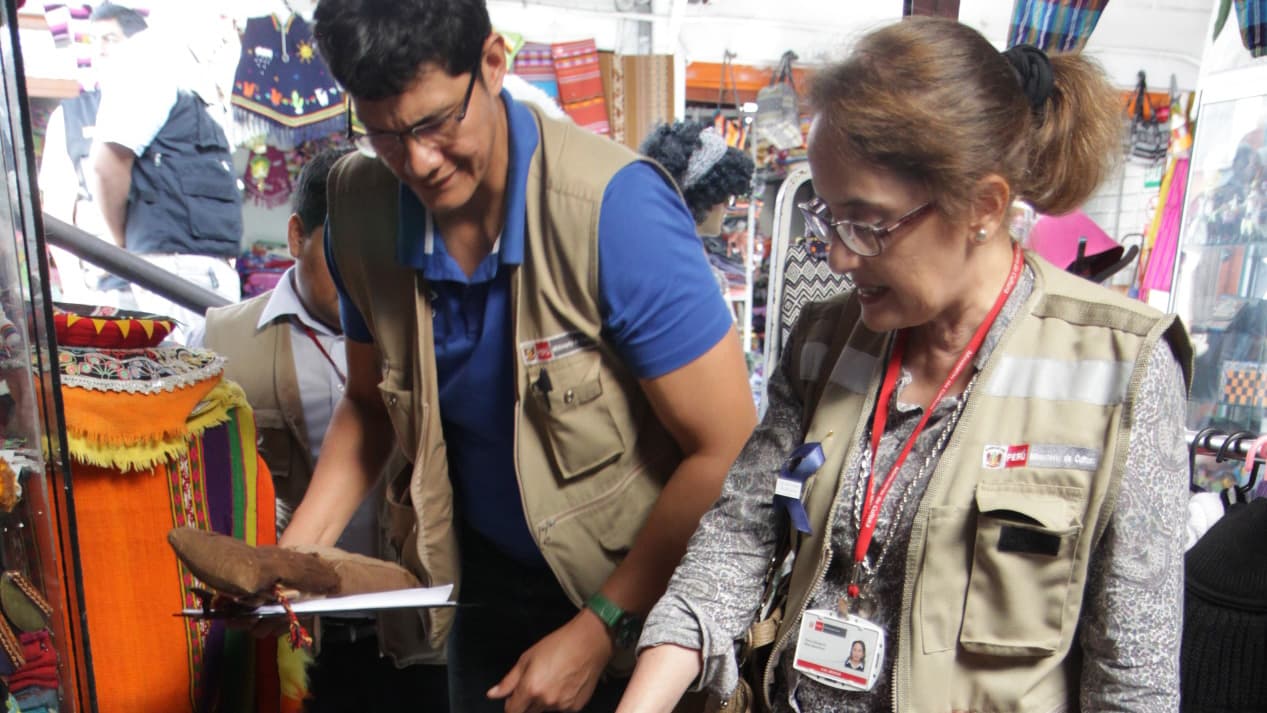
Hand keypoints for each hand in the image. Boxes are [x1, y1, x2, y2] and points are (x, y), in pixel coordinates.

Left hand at [487, 610, 614, 712]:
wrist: (590, 642)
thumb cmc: (559, 645)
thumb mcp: (528, 658)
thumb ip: (509, 681)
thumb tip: (493, 694)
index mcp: (530, 689)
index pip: (512, 711)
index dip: (510, 706)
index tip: (513, 699)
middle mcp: (546, 701)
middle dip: (527, 703)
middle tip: (536, 683)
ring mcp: (562, 706)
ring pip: (545, 710)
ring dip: (544, 702)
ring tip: (554, 679)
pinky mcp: (576, 707)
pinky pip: (562, 709)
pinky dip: (560, 701)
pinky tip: (565, 684)